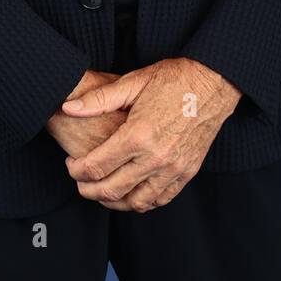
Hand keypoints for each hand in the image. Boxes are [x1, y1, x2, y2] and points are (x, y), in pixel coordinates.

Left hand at [60, 57, 241, 211]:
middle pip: (111, 190)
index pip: (96, 167)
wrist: (213, 82)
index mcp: (138, 135)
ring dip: (113, 201)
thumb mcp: (132, 82)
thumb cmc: (172, 79)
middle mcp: (156, 157)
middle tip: (79, 181)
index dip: (76, 170)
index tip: (70, 164)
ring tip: (101, 189)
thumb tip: (68, 107)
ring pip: (136, 202)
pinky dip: (141, 201)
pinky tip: (130, 191)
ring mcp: (174, 168)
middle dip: (88, 189)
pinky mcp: (187, 172)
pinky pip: (160, 199)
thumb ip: (98, 99)